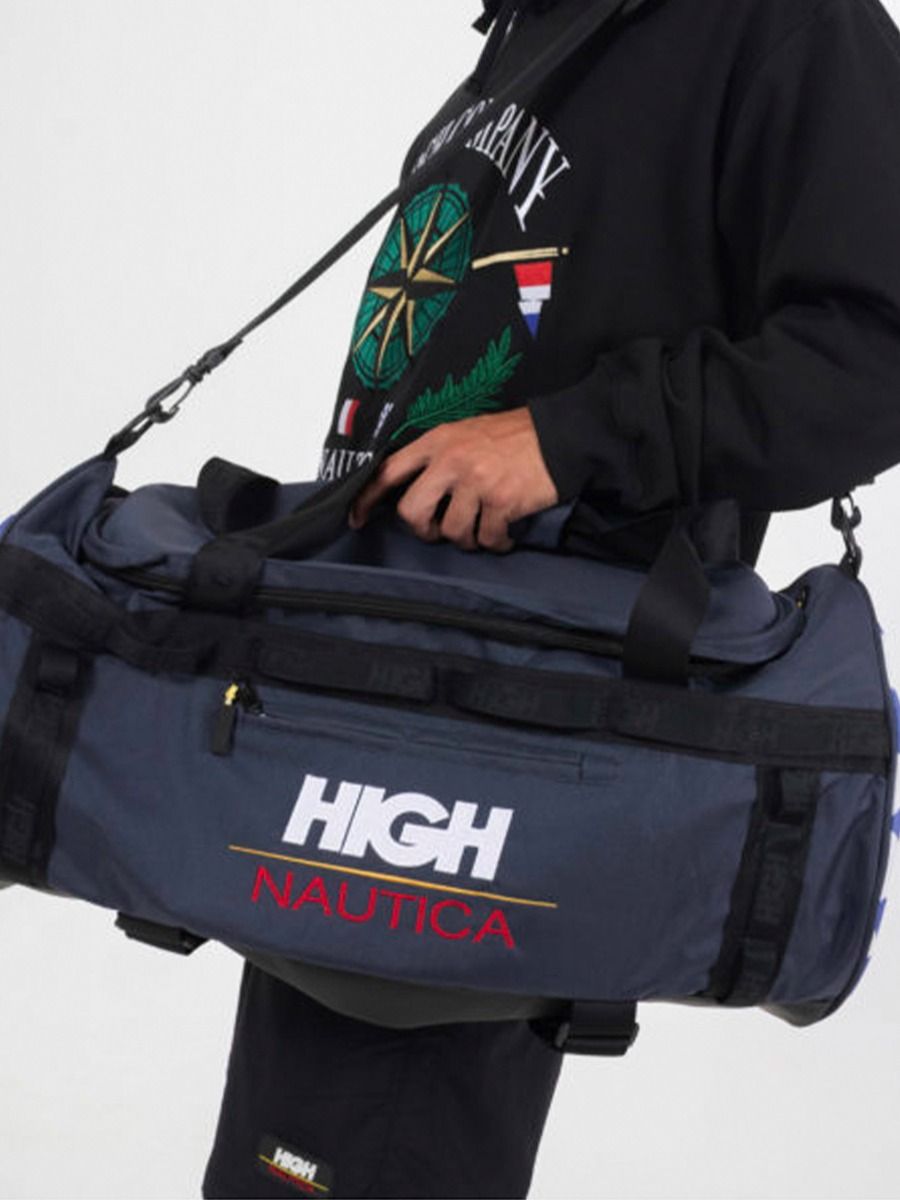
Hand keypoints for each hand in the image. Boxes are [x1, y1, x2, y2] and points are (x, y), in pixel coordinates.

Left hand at [348, 406, 558, 551]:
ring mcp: (476, 483)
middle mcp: (451, 461)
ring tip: (483, 529)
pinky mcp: (501, 503)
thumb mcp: (467, 432)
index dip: (368, 498)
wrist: (559, 436)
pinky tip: (505, 535)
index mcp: (438, 441)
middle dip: (424, 530)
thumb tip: (419, 487)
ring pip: (452, 532)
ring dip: (468, 539)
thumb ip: (440, 455)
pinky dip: (497, 543)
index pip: (389, 471)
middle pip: (413, 512)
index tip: (358, 518)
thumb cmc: (514, 435)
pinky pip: (487, 539)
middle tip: (440, 530)